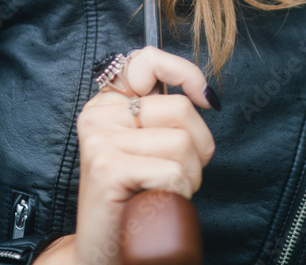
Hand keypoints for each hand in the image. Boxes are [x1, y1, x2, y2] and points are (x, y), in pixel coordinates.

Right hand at [34, 47, 216, 264]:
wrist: (102, 254)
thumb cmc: (133, 200)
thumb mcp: (146, 147)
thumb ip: (162, 115)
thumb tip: (206, 96)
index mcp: (107, 103)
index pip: (147, 60)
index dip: (184, 72)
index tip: (206, 99)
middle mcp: (99, 115)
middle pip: (180, 109)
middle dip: (198, 148)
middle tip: (179, 174)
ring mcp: (101, 140)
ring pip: (182, 144)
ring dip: (188, 178)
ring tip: (163, 193)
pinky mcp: (108, 168)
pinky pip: (172, 173)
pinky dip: (177, 195)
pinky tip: (154, 205)